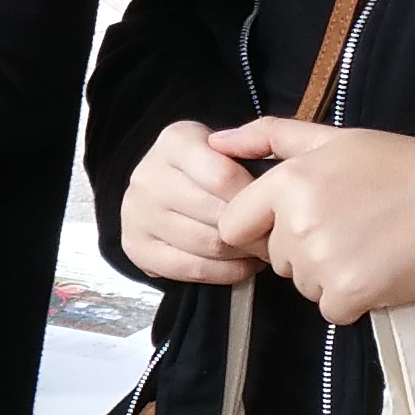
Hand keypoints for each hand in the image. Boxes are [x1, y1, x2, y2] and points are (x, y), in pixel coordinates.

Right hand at [114, 119, 265, 285]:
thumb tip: (278, 181)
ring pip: (208, 244)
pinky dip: (225, 272)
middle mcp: (148, 176)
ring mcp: (137, 214)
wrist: (162, 189)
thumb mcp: (226, 146)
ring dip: (242, 252)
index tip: (274, 206)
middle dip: (252, 228)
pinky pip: (192, 268)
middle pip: (216, 214)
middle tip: (273, 234)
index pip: (223, 177)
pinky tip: (239, 263)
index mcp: (174, 142)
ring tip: (258, 247)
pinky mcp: (136, 248)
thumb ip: (252, 151)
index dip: (254, 196)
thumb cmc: (206, 168)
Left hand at [207, 121, 414, 323]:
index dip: (265, 226)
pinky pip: (331, 309)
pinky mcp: (349, 293)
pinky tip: (380, 269)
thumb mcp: (334, 138)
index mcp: (288, 181)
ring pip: (302, 284)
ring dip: (330, 274)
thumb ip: (269, 136)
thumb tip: (215, 142)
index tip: (303, 218)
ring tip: (371, 244)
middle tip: (352, 225)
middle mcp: (297, 222)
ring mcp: (322, 260)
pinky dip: (353, 298)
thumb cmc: (401, 166)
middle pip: (275, 257)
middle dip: (303, 248)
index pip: (235, 225)